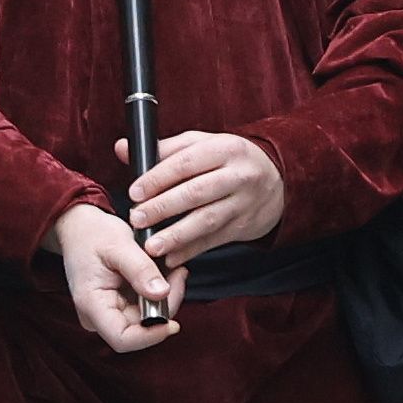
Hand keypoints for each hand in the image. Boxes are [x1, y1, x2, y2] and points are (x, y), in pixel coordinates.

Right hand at [49, 203, 183, 352]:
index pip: (122, 339)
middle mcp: (98, 316)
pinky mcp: (118, 308)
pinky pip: (146, 310)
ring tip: (173, 271)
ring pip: (147, 321)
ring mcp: (108, 314)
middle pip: (140, 330)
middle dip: (165, 306)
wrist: (79, 228)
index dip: (150, 336)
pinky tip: (166, 275)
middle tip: (178, 275)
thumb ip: (140, 269)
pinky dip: (160, 294)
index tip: (173, 323)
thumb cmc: (92, 234)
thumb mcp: (118, 244)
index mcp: (91, 304)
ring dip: (166, 299)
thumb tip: (161, 293)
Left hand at [129, 128, 286, 264]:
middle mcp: (237, 175)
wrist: (279, 181)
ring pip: (207, 220)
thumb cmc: (229, 160)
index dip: (158, 178)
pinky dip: (191, 250)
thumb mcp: (202, 145)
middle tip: (136, 219)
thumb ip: (163, 149)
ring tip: (151, 246)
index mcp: (224, 149)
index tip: (134, 192)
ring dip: (177, 235)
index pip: (187, 162)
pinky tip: (170, 258)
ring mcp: (243, 203)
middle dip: (163, 208)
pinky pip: (214, 241)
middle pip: (197, 192)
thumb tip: (123, 148)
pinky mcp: (244, 227)